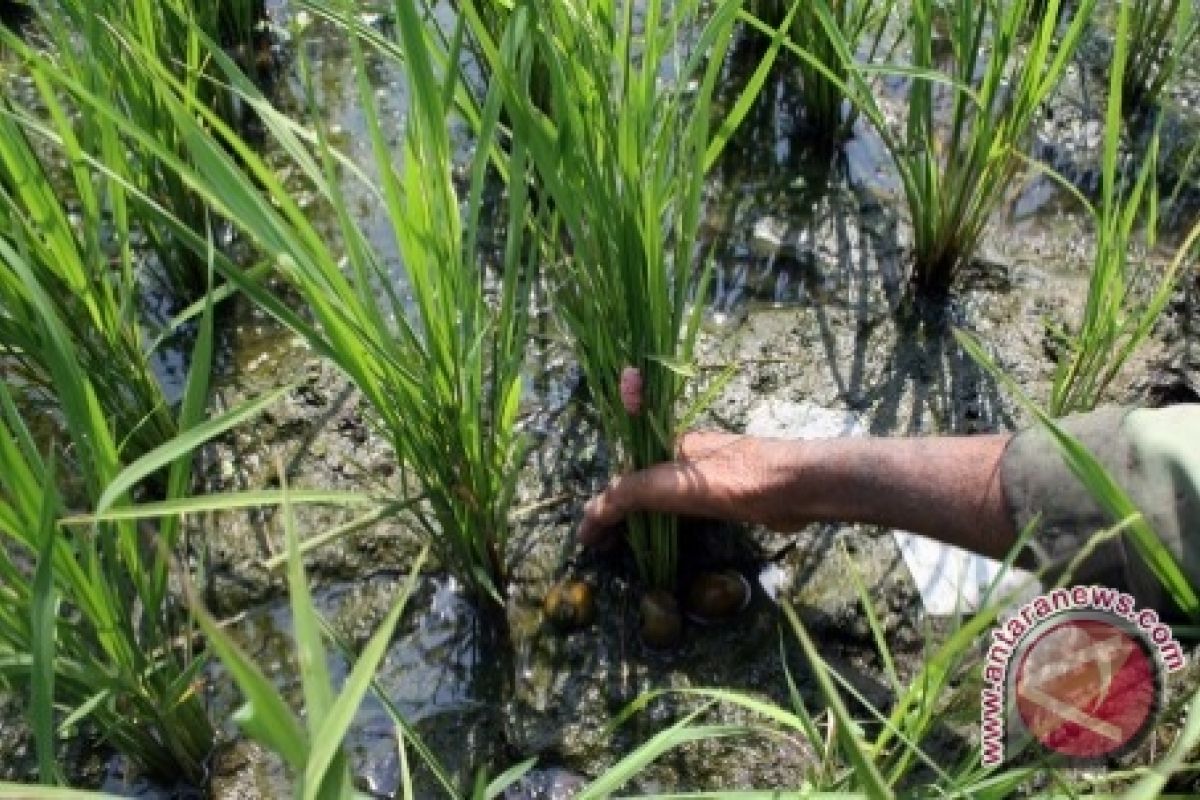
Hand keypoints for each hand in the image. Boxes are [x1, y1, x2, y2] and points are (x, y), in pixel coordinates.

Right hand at [579, 431, 812, 547]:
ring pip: (660, 500)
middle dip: (616, 516)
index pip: (620, 475)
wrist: (792, 487)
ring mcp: (704, 477)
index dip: (602, 505)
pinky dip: (665, 528)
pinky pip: (683, 512)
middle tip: (602, 551)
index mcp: (665, 445)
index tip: (588, 539)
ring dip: (639, 524)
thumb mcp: (668, 484)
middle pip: (637, 486)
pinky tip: (662, 545)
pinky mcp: (724, 497)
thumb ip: (627, 495)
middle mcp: (681, 457)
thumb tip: (588, 515)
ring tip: (622, 551)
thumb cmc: (730, 480)